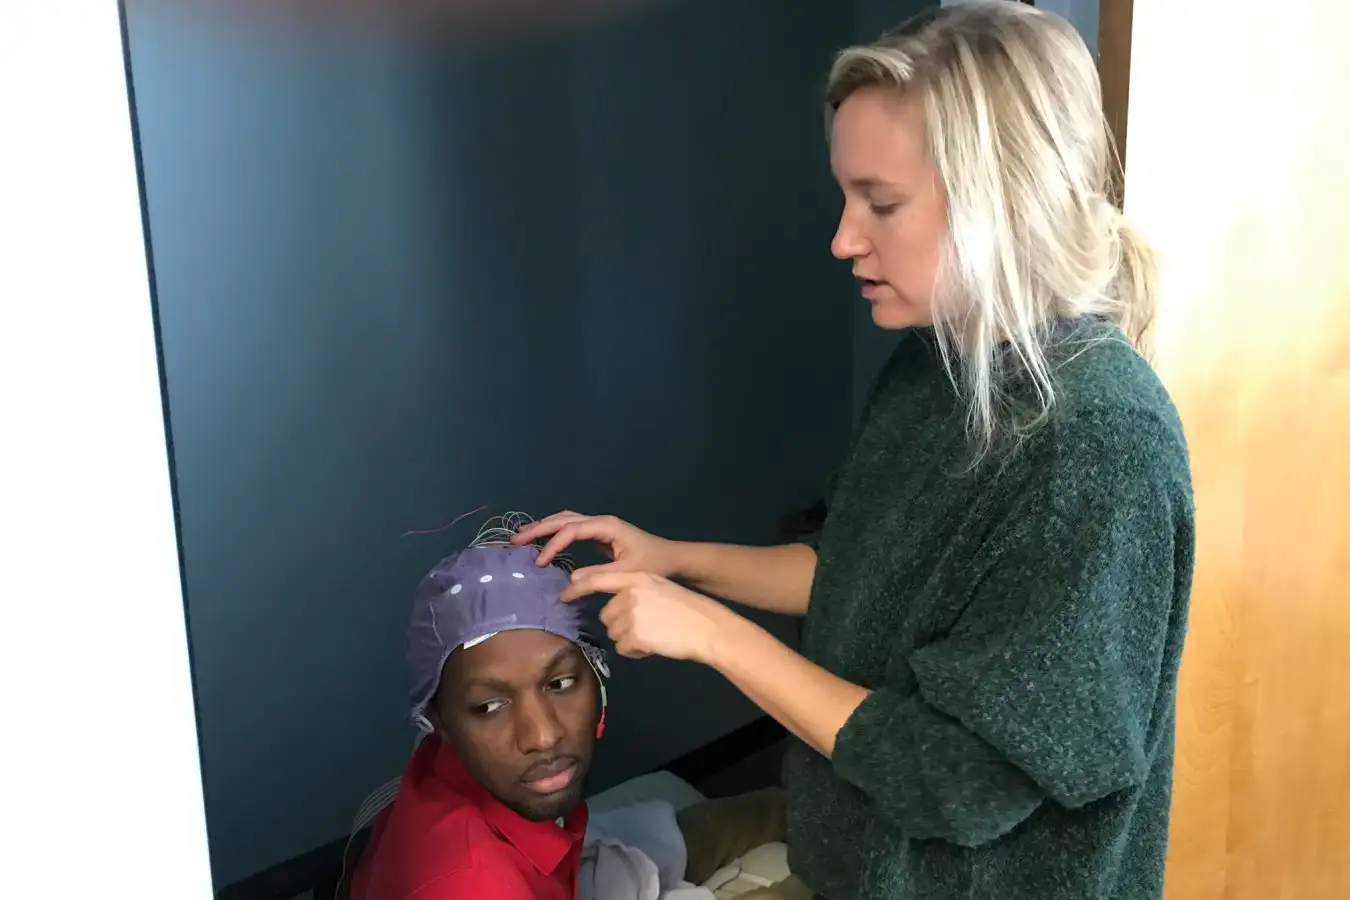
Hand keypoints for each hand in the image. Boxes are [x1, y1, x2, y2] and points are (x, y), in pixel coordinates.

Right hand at [512, 511, 681, 578]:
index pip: (571, 531)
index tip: (539, 563)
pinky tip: (543, 544)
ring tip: (522, 539)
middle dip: (539, 529)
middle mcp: (601, 522)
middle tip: (515, 541)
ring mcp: (600, 527)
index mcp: (607, 526)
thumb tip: (567, 586)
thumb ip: (597, 578)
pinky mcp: (600, 535)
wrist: (673, 560)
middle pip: (563, 519)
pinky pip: (572, 530)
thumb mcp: (626, 573)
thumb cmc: (654, 564)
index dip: (553, 545)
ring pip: (566, 521)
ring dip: (544, 529)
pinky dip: (555, 535)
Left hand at [569, 569, 732, 664]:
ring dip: (629, 638)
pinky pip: (623, 648)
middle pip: (607, 614)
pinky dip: (635, 651)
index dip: (579, 588)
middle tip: (647, 627)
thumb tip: (613, 603)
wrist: (707, 627)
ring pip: (614, 632)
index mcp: (638, 578)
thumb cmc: (688, 609)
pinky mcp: (634, 635)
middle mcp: (630, 593)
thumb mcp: (659, 588)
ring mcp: (631, 615)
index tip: (564, 596)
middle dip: (622, 624)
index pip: (599, 580)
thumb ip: (636, 590)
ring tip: (654, 635)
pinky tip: (654, 645)